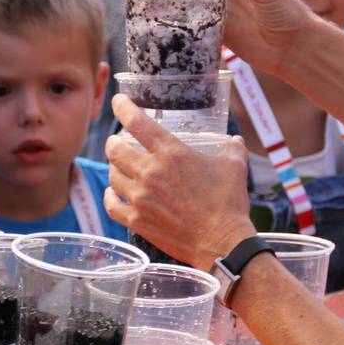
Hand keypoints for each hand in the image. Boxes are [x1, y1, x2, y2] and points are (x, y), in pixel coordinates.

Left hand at [103, 94, 255, 266]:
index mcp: (171, 153)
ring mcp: (141, 197)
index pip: (137, 122)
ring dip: (113, 168)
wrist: (222, 243)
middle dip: (113, 142)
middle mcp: (150, 172)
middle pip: (115, 149)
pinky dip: (109, 196)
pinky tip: (112, 193)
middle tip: (116, 142)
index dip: (123, 107)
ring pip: (112, 175)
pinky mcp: (137, 220)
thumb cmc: (229, 203)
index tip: (117, 101)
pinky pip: (111, 204)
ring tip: (118, 166)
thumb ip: (231, 148)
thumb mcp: (234, 166)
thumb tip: (234, 141)